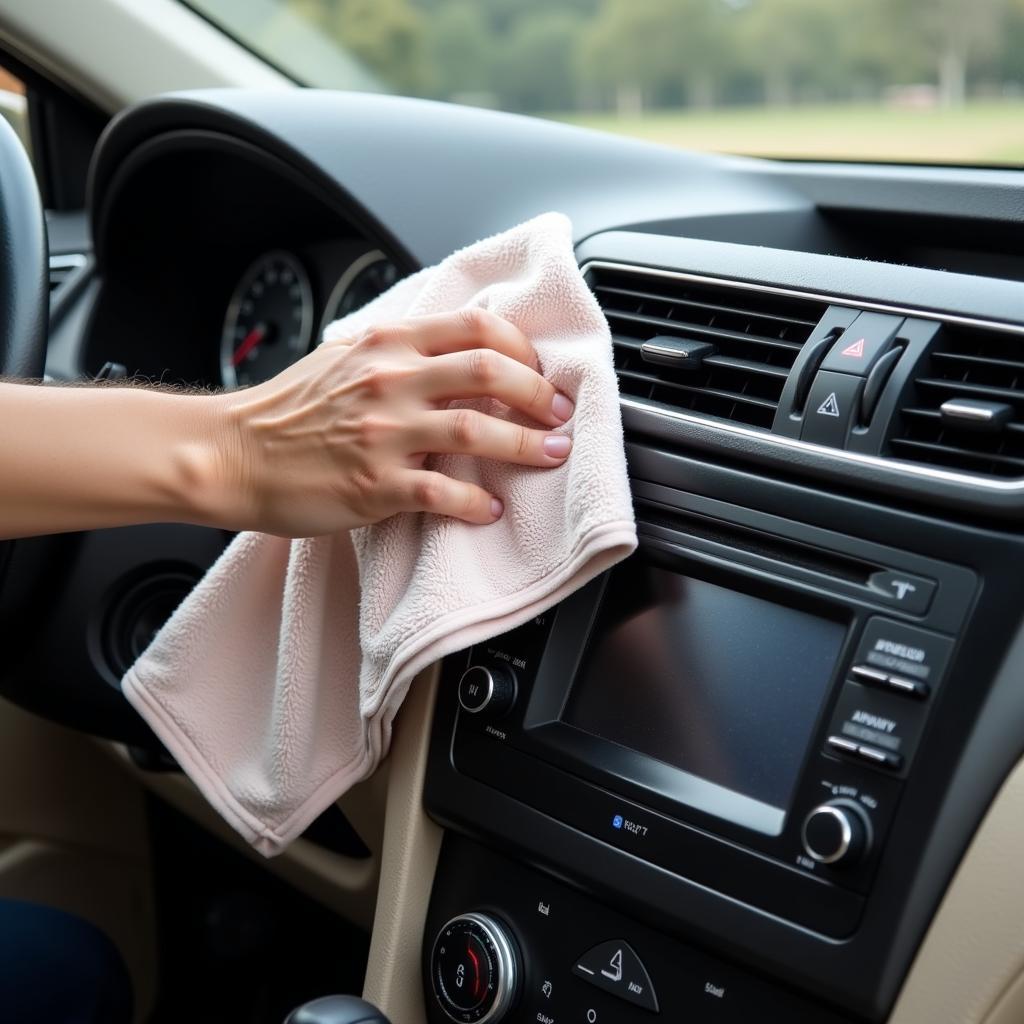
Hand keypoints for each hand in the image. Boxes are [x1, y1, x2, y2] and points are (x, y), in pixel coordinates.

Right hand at [212, 309, 573, 536]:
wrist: (234, 454)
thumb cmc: (289, 408)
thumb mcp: (345, 356)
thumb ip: (400, 348)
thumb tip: (454, 346)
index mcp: (388, 344)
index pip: (476, 327)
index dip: (522, 348)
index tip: (539, 372)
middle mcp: (390, 381)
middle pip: (490, 372)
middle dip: (539, 395)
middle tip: (559, 416)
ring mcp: (383, 434)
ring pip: (477, 433)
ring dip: (526, 446)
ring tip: (550, 455)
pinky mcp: (373, 486)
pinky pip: (443, 494)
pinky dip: (477, 503)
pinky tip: (490, 509)